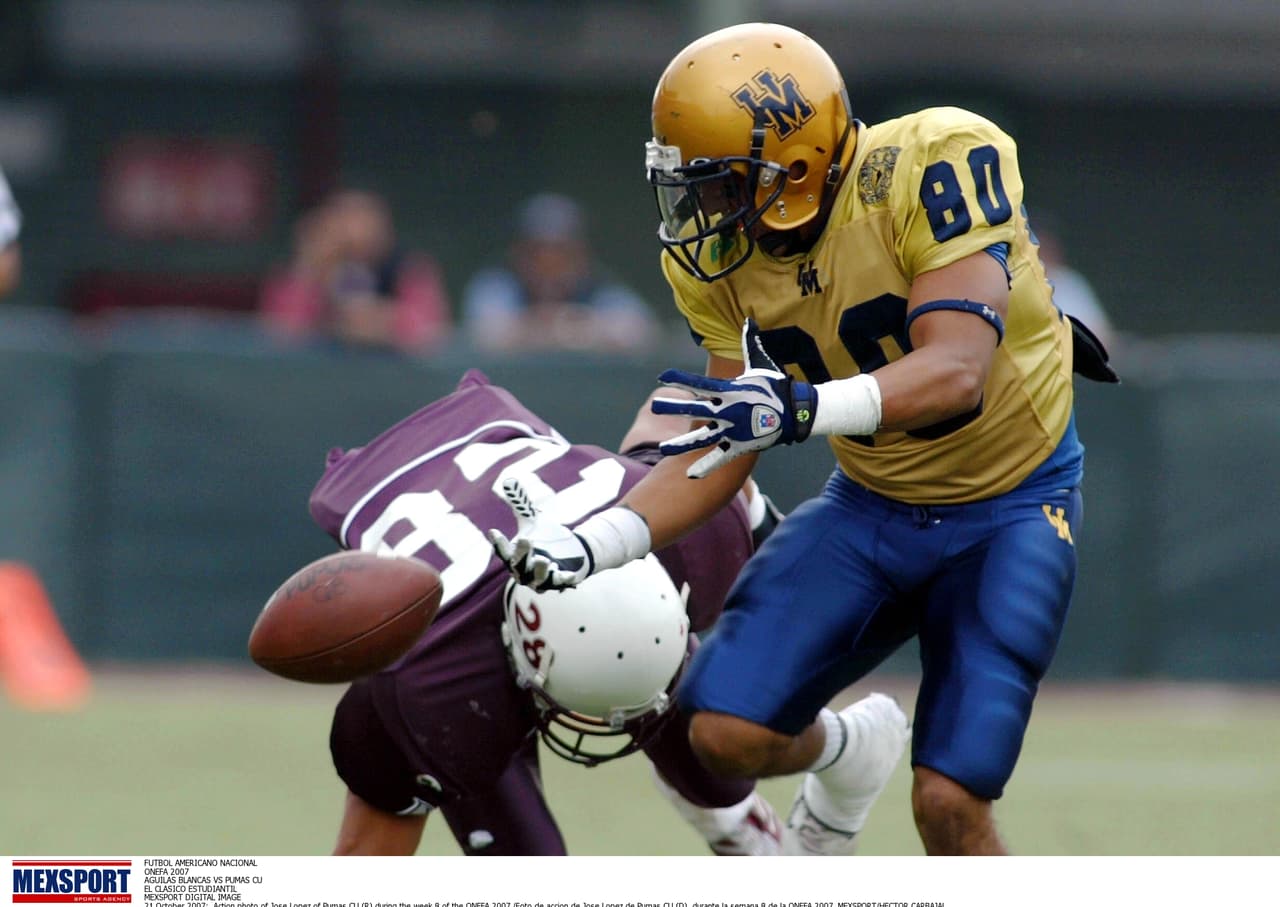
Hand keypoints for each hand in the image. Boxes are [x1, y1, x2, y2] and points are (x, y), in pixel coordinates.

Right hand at [487, 476, 592, 590]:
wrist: (572, 550)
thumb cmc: (547, 536)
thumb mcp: (534, 519)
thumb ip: (521, 503)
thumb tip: (510, 481)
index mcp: (515, 555)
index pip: (503, 550)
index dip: (498, 543)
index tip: (494, 531)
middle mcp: (524, 571)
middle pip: (517, 566)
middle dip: (521, 555)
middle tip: (526, 539)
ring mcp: (541, 579)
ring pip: (536, 580)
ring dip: (539, 570)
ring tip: (543, 558)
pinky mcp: (559, 581)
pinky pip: (560, 583)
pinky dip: (563, 579)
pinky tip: (569, 574)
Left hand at [651, 319, 816, 477]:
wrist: (798, 412)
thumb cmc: (777, 386)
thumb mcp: (763, 364)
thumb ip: (751, 344)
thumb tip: (749, 319)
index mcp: (730, 390)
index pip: (700, 383)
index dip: (681, 379)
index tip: (662, 376)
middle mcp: (728, 410)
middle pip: (696, 409)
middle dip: (674, 407)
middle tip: (654, 406)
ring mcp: (733, 430)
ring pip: (703, 438)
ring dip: (682, 444)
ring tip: (662, 449)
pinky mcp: (740, 446)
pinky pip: (720, 458)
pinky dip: (706, 466)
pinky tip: (690, 474)